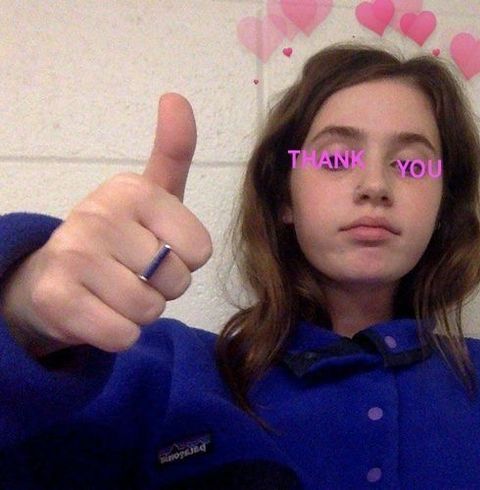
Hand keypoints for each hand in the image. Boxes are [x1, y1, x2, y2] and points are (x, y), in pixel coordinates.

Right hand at [0, 93, 212, 355]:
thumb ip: (173, 151)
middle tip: (132, 273)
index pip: (200, 250)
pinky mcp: (55, 300)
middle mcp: (97, 214)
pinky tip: (100, 313)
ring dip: (141, 312)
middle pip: (176, 280)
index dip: (186, 260)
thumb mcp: (152, 194)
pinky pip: (122, 336)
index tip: (157, 247)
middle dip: (162, 287)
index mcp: (130, 189)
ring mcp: (72, 256)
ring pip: (150, 310)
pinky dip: (119, 335)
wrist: (53, 277)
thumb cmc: (119, 236)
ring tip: (116, 291)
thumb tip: (177, 97)